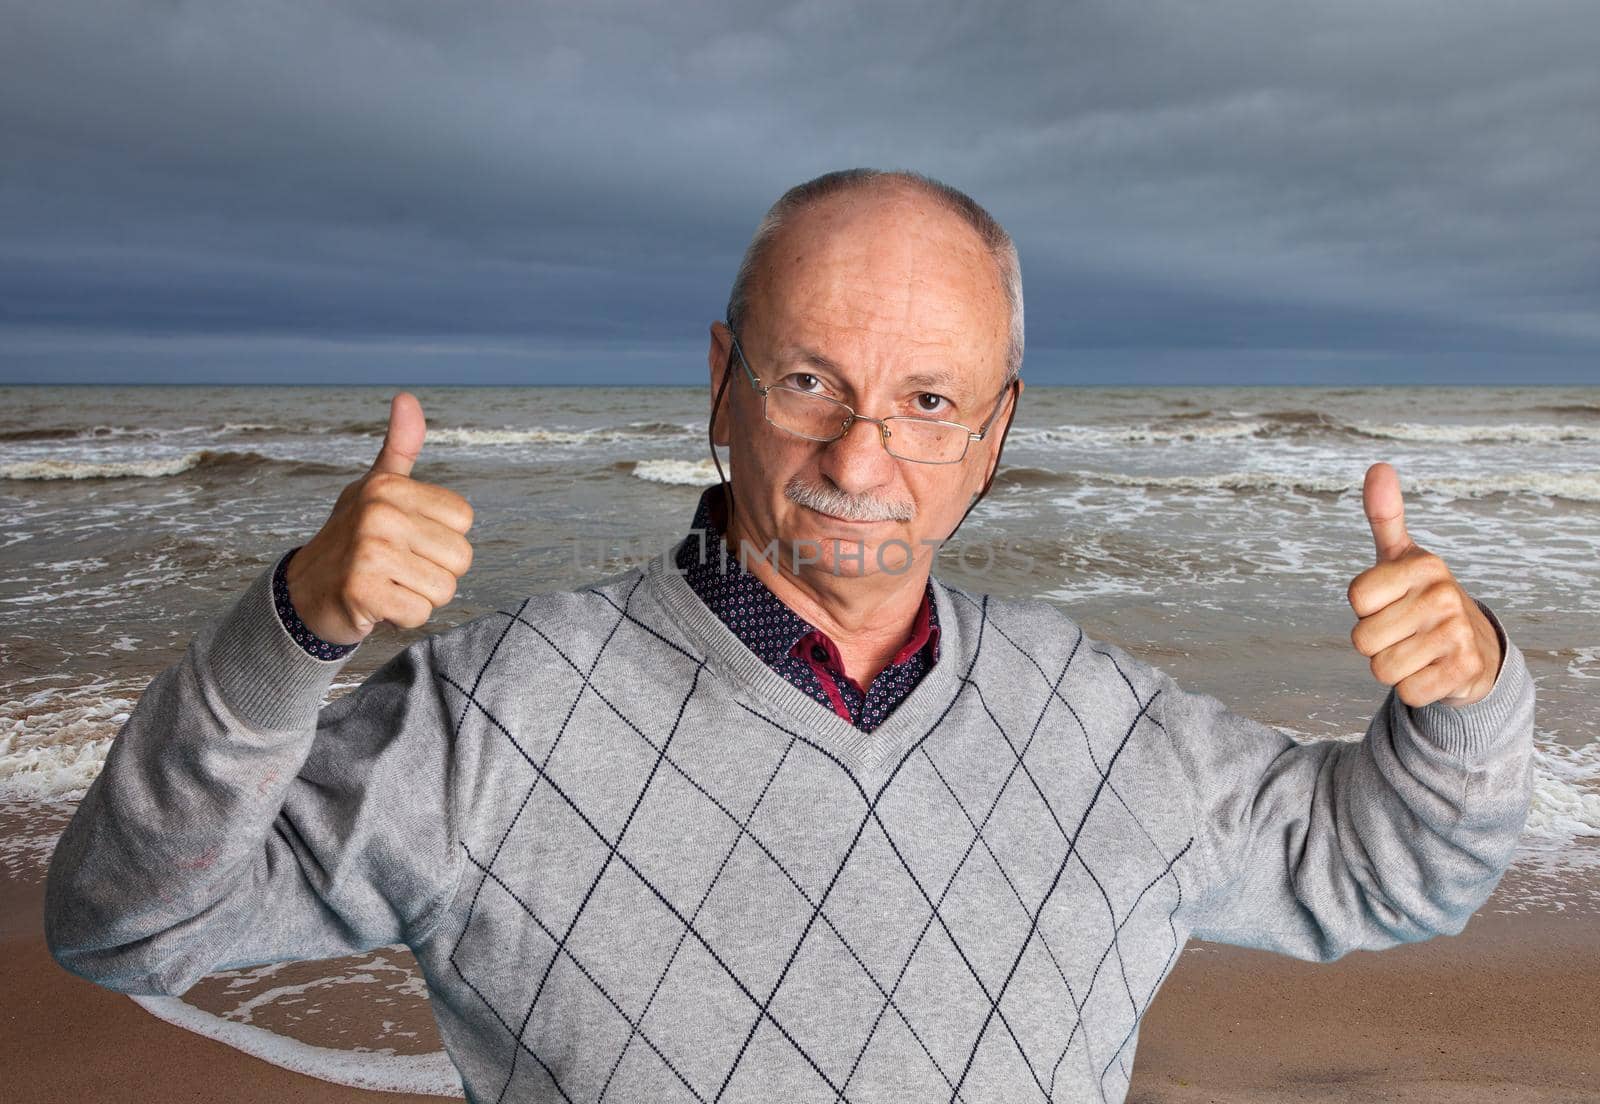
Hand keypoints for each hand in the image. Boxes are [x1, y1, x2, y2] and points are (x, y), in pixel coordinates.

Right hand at [284, 392, 474, 643]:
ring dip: (420, 596)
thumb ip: (400, 447)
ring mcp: (368, 552)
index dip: (442, 538)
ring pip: (444, 589)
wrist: (304, 592)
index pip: (464, 521)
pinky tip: (377, 605)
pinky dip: (404, 618)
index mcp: (389, 487)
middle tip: (398, 568)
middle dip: (435, 572)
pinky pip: (420, 614)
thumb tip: (407, 398)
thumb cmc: (352, 537)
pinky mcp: (362, 592)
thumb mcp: (376, 487)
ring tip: (388, 584)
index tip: (407, 539)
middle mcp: (378, 514)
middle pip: (460, 558)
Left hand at [1347, 462, 1502, 708]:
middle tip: (1402, 631)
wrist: (1475, 647)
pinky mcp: (1465, 672)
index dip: (1365, 607)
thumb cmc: (1421, 597)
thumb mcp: (1400, 556)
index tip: (1389, 601)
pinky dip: (1412, 689)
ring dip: (1392, 667)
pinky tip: (1432, 671)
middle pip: (1362, 639)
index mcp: (1424, 565)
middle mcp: (1443, 595)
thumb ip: (1385, 515)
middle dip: (1374, 642)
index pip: (1356, 597)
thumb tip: (1378, 467)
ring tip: (1416, 650)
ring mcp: (1458, 634)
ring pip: (1381, 669)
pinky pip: (1407, 693)